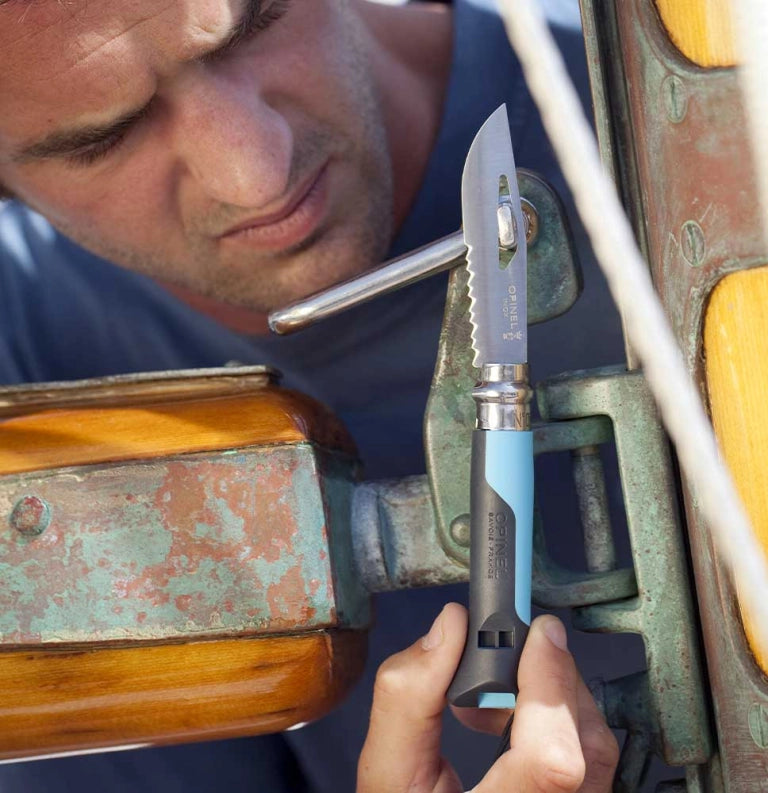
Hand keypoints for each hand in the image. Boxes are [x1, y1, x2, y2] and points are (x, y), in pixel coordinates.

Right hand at [358, 604, 617, 792]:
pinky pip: (593, 764)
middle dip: (553, 679)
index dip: (550, 685)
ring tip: (495, 692)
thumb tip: (449, 627)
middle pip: (587, 748)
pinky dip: (560, 723)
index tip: (538, 632)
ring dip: (555, 698)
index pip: (553, 763)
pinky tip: (511, 718)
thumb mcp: (387, 775)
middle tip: (515, 644)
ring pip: (598, 752)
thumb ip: (407, 699)